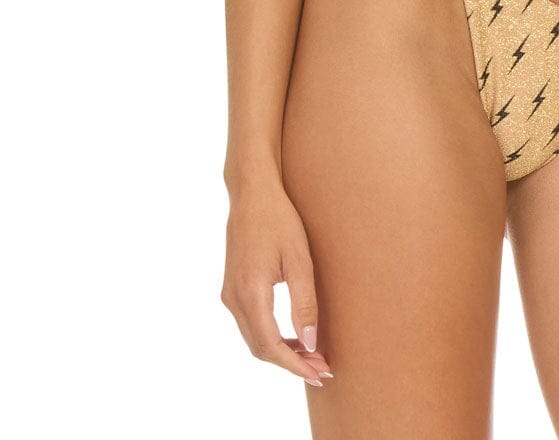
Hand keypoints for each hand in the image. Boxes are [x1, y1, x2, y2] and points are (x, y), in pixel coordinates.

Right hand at [221, 181, 334, 388]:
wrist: (251, 193)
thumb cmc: (279, 220)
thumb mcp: (299, 260)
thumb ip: (303, 303)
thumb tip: (309, 343)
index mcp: (250, 293)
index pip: (271, 347)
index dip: (295, 365)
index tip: (319, 374)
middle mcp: (233, 299)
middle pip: (260, 348)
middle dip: (290, 363)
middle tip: (321, 368)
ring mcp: (229, 294)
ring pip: (253, 339)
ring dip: (280, 352)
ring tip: (311, 356)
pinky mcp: (231, 288)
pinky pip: (249, 324)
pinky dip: (270, 337)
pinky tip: (291, 337)